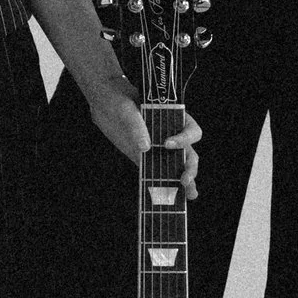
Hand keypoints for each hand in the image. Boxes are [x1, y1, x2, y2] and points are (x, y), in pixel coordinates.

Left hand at [82, 47, 200, 193]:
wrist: (105, 102)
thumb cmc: (120, 99)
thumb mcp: (127, 110)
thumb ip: (136, 126)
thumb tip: (144, 147)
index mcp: (174, 118)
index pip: (191, 131)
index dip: (184, 139)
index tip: (167, 144)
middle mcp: (171, 134)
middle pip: (189, 153)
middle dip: (190, 167)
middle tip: (184, 180)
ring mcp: (160, 149)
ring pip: (179, 166)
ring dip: (186, 181)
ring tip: (190, 195)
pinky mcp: (146, 159)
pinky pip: (160, 174)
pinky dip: (166, 186)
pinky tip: (172, 198)